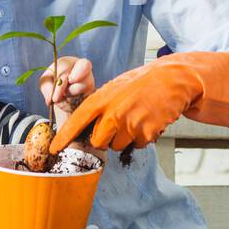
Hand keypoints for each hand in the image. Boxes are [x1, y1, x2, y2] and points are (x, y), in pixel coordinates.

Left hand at [49, 51, 228, 152]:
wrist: (174, 80)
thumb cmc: (143, 83)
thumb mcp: (116, 87)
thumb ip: (101, 106)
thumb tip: (89, 129)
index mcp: (103, 99)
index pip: (77, 121)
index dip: (64, 137)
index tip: (54, 148)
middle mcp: (114, 113)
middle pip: (98, 141)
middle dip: (105, 138)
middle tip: (118, 123)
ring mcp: (130, 125)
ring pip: (117, 145)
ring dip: (124, 137)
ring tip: (137, 118)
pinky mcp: (146, 134)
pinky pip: (136, 145)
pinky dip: (141, 138)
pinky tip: (148, 121)